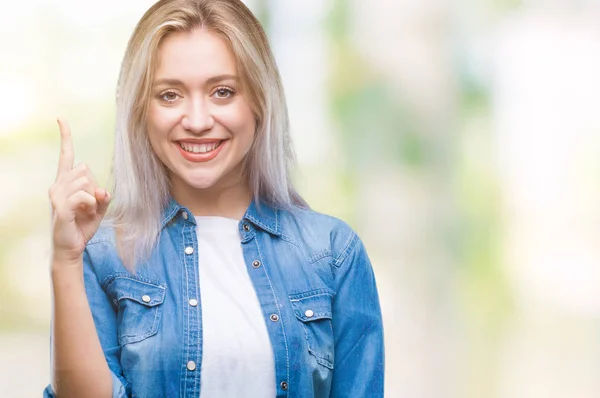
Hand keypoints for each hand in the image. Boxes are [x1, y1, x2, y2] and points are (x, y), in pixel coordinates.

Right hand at [48, 118, 110, 264]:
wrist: (71, 247)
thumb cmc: (82, 225)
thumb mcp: (99, 208)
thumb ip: (103, 195)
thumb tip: (101, 189)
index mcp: (66, 181)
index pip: (66, 155)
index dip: (65, 137)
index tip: (61, 119)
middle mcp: (58, 184)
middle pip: (86, 170)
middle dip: (94, 187)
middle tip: (89, 206)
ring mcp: (57, 194)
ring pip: (86, 182)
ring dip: (93, 199)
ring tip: (85, 212)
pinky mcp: (60, 206)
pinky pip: (84, 196)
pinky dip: (90, 205)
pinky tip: (84, 214)